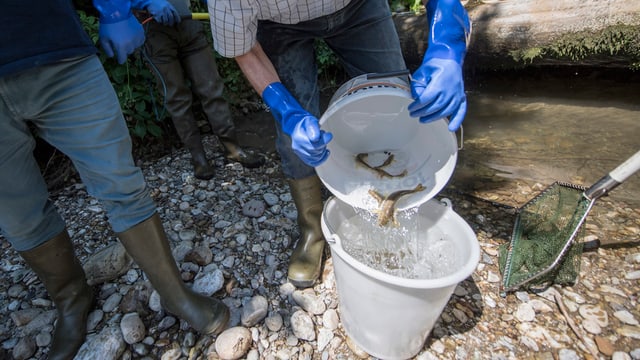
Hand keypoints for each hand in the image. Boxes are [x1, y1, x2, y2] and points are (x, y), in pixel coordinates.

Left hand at [98, 16, 144, 63]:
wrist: (117, 12)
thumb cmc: (108, 25)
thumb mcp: (103, 38)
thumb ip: (107, 49)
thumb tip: (112, 56)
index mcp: (121, 47)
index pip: (122, 59)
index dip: (120, 60)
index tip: (119, 60)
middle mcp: (131, 44)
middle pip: (129, 52)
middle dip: (124, 50)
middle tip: (120, 43)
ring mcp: (137, 38)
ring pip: (135, 47)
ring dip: (131, 45)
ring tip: (126, 38)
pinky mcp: (141, 33)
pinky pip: (141, 41)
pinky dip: (137, 40)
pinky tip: (132, 37)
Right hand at [146, 0, 180, 25]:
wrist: (149, 0)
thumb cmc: (158, 2)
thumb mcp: (165, 4)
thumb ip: (169, 9)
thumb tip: (173, 17)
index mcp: (169, 6)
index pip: (175, 13)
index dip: (177, 18)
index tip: (178, 22)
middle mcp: (166, 9)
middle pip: (171, 18)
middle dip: (171, 22)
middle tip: (170, 24)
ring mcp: (161, 12)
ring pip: (166, 21)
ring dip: (165, 23)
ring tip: (164, 23)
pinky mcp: (156, 14)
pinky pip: (160, 21)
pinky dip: (159, 22)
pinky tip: (158, 20)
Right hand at [262, 82, 332, 166]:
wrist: (296, 126)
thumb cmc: (304, 123)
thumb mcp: (310, 120)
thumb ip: (313, 128)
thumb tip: (316, 137)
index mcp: (299, 137)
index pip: (313, 144)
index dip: (323, 140)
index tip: (329, 135)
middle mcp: (298, 147)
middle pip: (315, 151)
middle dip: (323, 144)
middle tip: (324, 135)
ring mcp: (300, 153)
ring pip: (316, 157)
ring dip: (322, 149)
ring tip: (322, 141)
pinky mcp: (303, 157)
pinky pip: (314, 162)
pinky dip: (322, 158)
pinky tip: (325, 152)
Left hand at [409, 0, 470, 130]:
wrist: (449, 58)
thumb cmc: (435, 64)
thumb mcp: (422, 72)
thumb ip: (417, 86)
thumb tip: (416, 99)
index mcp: (440, 82)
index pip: (427, 99)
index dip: (417, 105)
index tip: (411, 108)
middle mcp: (450, 89)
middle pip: (435, 106)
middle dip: (423, 113)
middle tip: (413, 114)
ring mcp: (457, 94)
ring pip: (446, 111)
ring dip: (434, 117)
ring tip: (423, 119)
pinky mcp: (461, 96)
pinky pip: (461, 110)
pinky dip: (457, 120)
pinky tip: (451, 128)